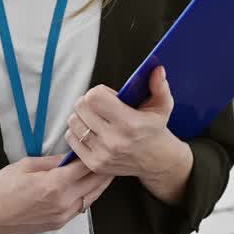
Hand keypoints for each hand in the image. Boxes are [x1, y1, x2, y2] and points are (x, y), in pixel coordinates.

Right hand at [0, 155, 113, 233]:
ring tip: (103, 170)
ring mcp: (61, 217)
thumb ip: (52, 161)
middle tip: (110, 156)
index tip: (100, 145)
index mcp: (54, 186)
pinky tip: (85, 187)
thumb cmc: (0, 189)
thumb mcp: (26, 165)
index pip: (85, 167)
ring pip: (90, 199)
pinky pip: (79, 209)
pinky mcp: (57, 225)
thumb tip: (70, 155)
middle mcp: (62, 203)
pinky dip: (86, 197)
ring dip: (98, 185)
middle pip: (94, 184)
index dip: (95, 155)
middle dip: (104, 170)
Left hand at [64, 66, 182, 179]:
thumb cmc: (156, 129)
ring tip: (95, 117)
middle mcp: (114, 140)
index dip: (98, 92)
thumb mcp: (162, 106)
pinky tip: (91, 130)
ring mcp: (102, 154)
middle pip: (81, 107)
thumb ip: (159, 86)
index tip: (108, 96)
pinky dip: (77, 131)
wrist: (157, 161)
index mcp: (129, 123)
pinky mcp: (94, 164)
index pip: (94, 98)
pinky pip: (71, 138)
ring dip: (81, 116)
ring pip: (73, 122)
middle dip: (88, 101)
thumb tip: (156, 69)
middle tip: (100, 105)